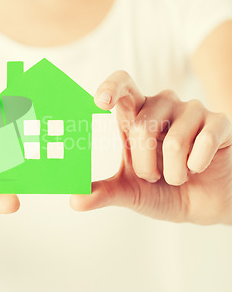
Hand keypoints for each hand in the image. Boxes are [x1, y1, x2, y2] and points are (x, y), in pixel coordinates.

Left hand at [71, 71, 231, 224]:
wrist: (203, 205)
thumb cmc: (163, 191)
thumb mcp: (130, 193)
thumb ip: (103, 193)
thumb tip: (74, 200)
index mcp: (136, 114)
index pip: (123, 85)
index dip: (112, 87)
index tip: (100, 102)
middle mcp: (162, 104)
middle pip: (142, 126)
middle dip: (145, 165)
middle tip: (154, 176)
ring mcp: (192, 110)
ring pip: (174, 141)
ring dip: (174, 173)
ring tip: (179, 175)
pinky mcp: (219, 121)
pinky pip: (204, 142)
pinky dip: (198, 166)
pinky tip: (200, 167)